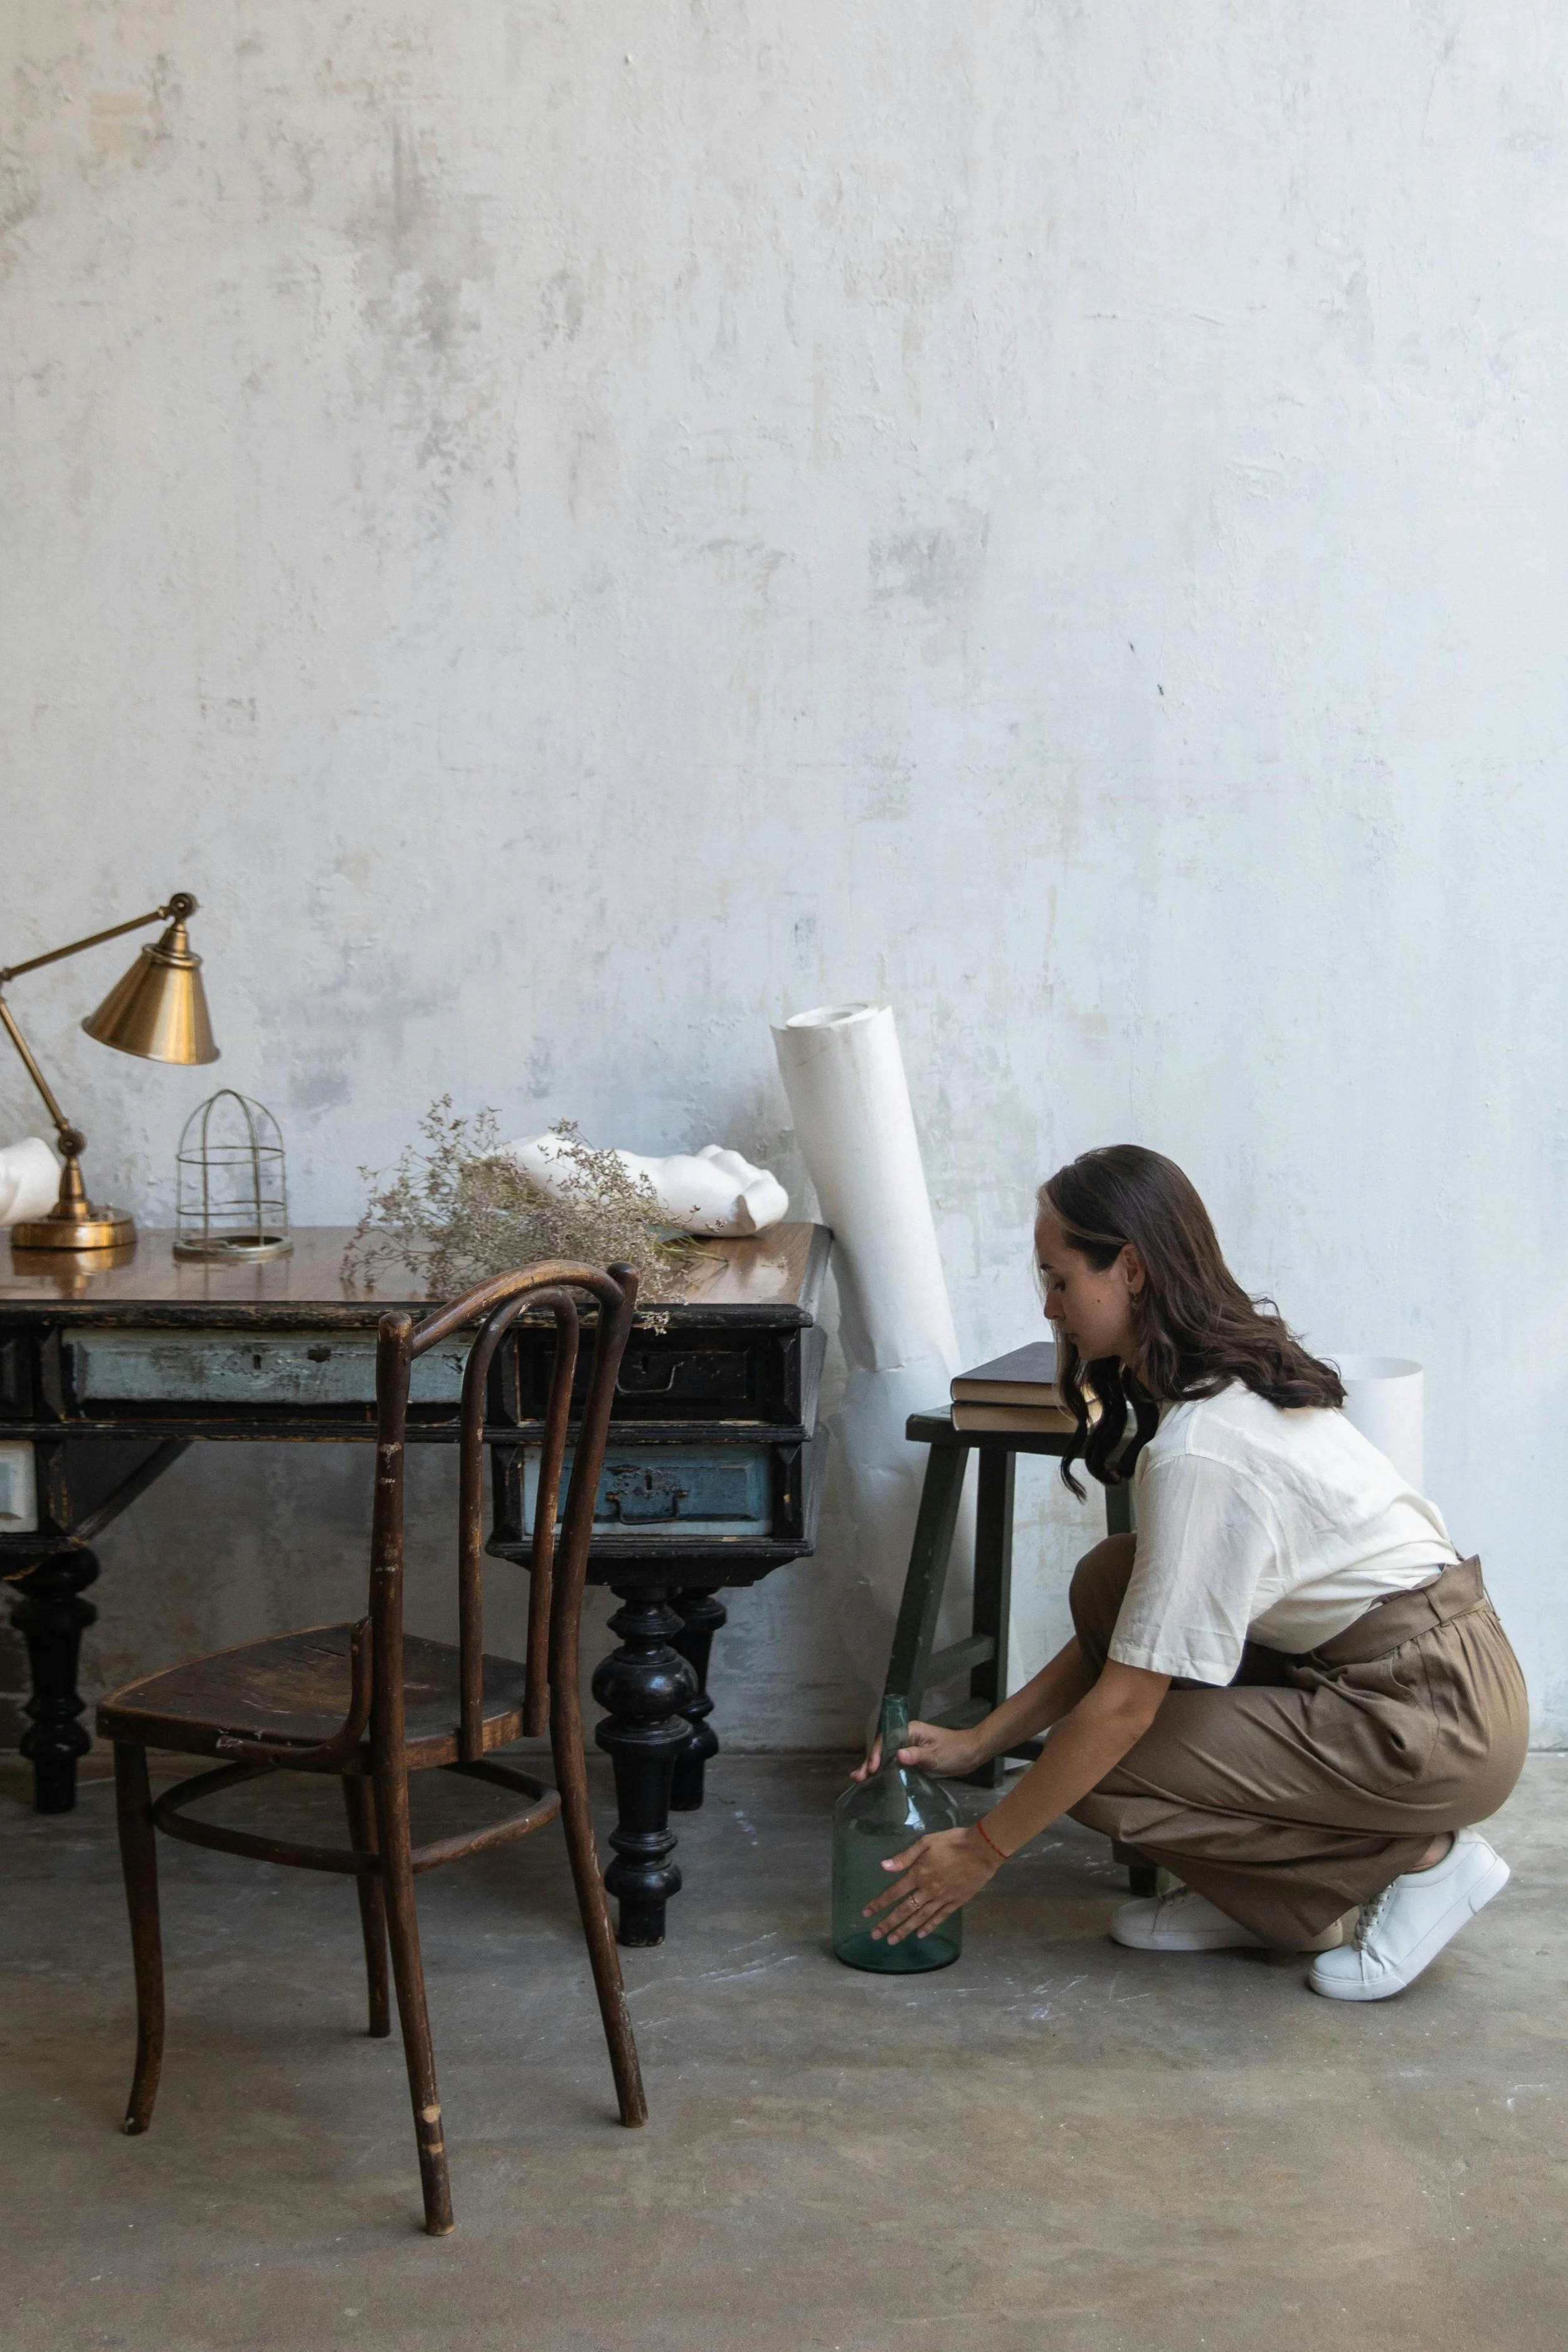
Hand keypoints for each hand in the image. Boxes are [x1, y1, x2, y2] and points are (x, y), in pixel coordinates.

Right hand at [849, 1718, 982, 1783]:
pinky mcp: (913, 1758)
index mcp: (910, 1730)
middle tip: (858, 1777)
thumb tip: (897, 1756)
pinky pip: (895, 1763)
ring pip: (887, 1756)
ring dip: (875, 1767)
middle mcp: (906, 1737)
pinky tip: (878, 1781)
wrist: (972, 1753)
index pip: (886, 1739)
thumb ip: (916, 1755)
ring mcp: (909, 1747)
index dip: (877, 1753)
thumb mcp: (935, 1755)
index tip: (873, 1768)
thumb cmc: (955, 1751)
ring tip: (861, 1780)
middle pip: (883, 1748)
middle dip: (870, 1761)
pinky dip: (886, 1771)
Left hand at [862, 1824, 1001, 1944]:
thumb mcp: (926, 1842)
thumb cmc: (953, 1842)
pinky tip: (920, 1935)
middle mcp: (927, 1890)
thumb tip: (884, 1867)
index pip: (893, 1892)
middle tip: (875, 1935)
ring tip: (892, 1941)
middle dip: (888, 1923)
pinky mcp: (956, 1902)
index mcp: (918, 1874)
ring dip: (905, 1930)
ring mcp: (942, 1898)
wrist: (982, 1849)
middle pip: (904, 1910)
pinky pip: (940, 1918)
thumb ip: (905, 1856)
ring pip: (920, 1918)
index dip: (879, 1904)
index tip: (866, 1914)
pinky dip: (929, 1927)